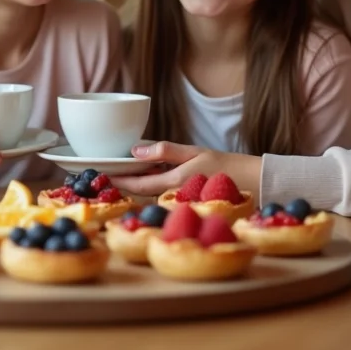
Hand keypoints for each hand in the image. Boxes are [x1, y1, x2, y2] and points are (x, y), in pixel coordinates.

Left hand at [112, 141, 260, 197]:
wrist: (250, 184)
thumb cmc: (224, 166)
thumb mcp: (194, 152)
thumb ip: (165, 151)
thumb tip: (135, 151)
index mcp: (172, 183)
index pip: (137, 185)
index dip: (117, 180)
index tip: (100, 174)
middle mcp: (171, 195)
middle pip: (139, 190)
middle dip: (121, 182)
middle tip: (101, 171)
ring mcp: (177, 198)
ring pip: (149, 191)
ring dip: (133, 182)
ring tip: (116, 170)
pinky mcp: (183, 198)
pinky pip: (161, 192)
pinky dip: (149, 182)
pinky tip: (143, 171)